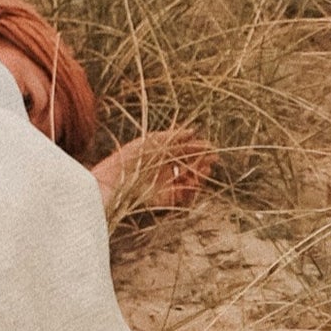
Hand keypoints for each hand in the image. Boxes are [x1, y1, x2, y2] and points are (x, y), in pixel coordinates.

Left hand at [92, 128, 212, 220]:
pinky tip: (194, 181)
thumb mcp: (153, 141)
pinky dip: (192, 189)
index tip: (210, 147)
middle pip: (190, 166)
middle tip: (213, 159)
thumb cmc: (132, 157)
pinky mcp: (166, 199)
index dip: (198, 149)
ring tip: (205, 170)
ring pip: (190, 181)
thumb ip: (174, 136)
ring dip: (200, 175)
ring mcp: (166, 184)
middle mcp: (164, 170)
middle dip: (202, 162)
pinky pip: (184, 195)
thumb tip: (193, 130)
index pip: (184, 152)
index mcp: (161, 156)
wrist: (117, 179)